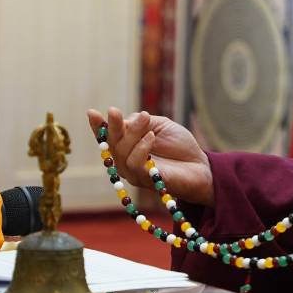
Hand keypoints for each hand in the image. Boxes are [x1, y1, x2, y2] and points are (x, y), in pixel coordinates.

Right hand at [87, 108, 214, 206]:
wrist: (200, 165)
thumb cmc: (180, 145)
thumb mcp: (159, 125)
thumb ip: (139, 122)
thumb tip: (121, 121)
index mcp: (128, 146)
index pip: (108, 137)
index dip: (98, 127)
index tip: (91, 113)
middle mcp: (126, 161)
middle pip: (111, 145)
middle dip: (111, 127)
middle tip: (114, 111)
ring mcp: (134, 173)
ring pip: (122, 154)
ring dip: (132, 133)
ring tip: (145, 118)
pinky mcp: (145, 181)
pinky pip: (135, 165)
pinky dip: (141, 148)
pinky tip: (151, 137)